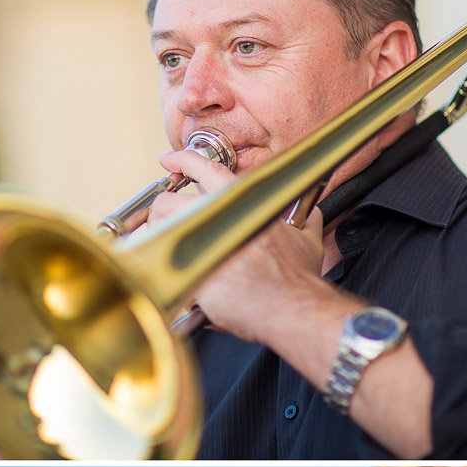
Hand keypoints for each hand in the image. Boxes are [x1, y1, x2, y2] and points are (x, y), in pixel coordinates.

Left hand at [146, 147, 324, 345]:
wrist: (290, 307)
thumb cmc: (296, 278)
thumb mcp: (307, 239)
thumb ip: (303, 219)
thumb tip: (308, 213)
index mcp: (244, 200)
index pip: (207, 168)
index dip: (184, 159)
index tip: (170, 159)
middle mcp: (217, 214)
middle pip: (166, 202)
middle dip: (162, 216)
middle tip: (169, 230)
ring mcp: (199, 240)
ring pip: (158, 230)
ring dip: (160, 243)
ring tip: (175, 259)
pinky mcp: (188, 267)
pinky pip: (163, 268)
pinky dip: (170, 277)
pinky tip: (186, 288)